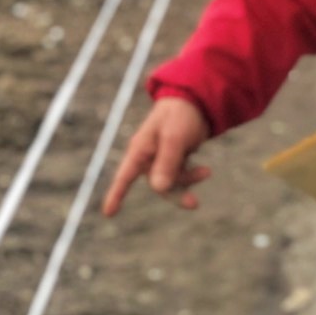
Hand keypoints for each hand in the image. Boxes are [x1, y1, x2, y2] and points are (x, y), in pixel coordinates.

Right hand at [101, 97, 212, 216]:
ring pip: (171, 182)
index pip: (124, 176)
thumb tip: (158, 188)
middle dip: (176, 193)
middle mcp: (148, 157)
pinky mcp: (174, 159)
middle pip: (157, 185)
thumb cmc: (179, 115)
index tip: (108, 213)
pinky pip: (180, 176)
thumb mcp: (174, 138)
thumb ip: (167, 163)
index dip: (115, 194)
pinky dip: (192, 175)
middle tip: (194, 204)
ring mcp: (161, 159)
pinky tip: (205, 170)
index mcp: (140, 149)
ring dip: (189, 180)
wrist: (195, 101)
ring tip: (207, 172)